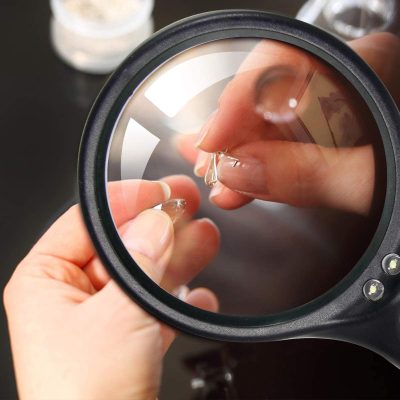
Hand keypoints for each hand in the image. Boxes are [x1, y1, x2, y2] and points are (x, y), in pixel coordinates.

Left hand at [4, 175, 219, 399]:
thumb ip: (141, 260)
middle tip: (188, 206)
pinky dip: (178, 301)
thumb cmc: (84, 397)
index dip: (126, 201)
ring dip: (176, 259)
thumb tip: (157, 222)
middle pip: (121, 245)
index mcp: (47, 280)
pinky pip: (153, 308)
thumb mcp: (116, 313)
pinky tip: (200, 298)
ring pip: (142, 275)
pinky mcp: (124, 340)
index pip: (88, 222)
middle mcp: (71, 296)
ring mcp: (101, 318)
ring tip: (205, 240)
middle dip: (159, 227)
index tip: (157, 190)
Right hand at [177, 33, 399, 214]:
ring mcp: (325, 109)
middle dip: (231, 136)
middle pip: (264, 95)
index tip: (212, 140)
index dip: (236, 102)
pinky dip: (251, 165)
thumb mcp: (372, 179)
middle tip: (210, 169)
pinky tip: (233, 178)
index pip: (280, 64)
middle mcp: (339, 81)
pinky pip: (273, 144)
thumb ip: (308, 173)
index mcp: (362, 69)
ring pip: (263, 123)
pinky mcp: (317, 136)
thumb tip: (241, 169)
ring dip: (235, 155)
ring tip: (218, 181)